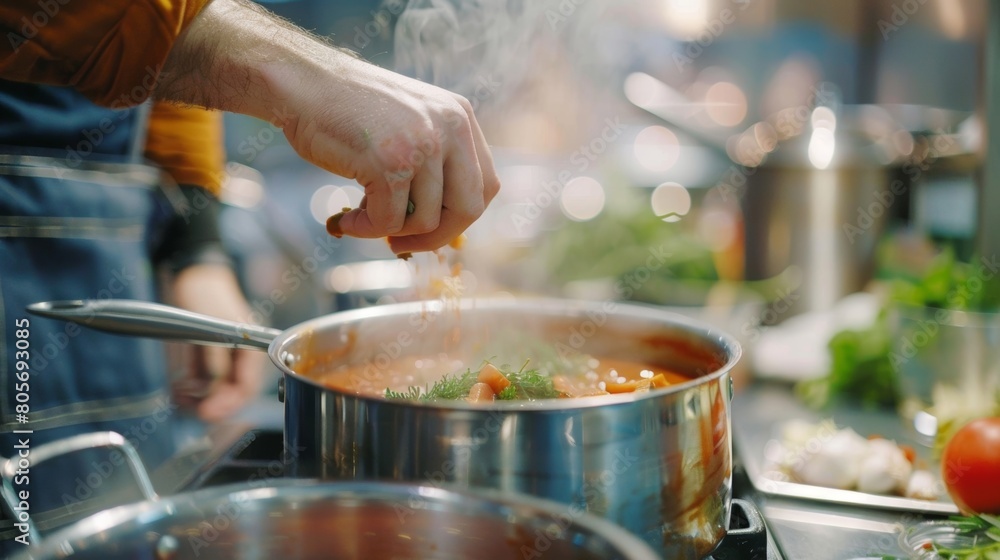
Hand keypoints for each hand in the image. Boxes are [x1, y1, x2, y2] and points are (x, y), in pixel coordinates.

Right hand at [157, 0, 499, 254]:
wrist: (302, 84)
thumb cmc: (348, 112)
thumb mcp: (409, 126)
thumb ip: (435, 165)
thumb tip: (447, 233)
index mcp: (460, 117)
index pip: (486, 186)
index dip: (461, 218)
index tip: (432, 231)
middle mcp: (450, 127)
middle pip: (467, 209)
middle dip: (434, 237)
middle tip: (400, 245)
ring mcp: (422, 144)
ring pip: (423, 221)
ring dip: (386, 229)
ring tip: (358, 214)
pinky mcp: (390, 164)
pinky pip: (386, 222)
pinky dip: (362, 229)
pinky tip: (343, 218)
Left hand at [169, 263, 266, 421]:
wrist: (191, 274)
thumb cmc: (206, 292)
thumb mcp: (211, 323)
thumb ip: (215, 354)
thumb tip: (215, 381)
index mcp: (252, 347)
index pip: (248, 385)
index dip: (230, 402)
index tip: (208, 412)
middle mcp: (241, 356)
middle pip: (232, 392)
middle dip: (212, 403)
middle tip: (190, 409)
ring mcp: (223, 358)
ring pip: (215, 391)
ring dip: (197, 399)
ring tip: (178, 398)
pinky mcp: (207, 358)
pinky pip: (200, 382)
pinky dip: (189, 390)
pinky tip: (176, 390)